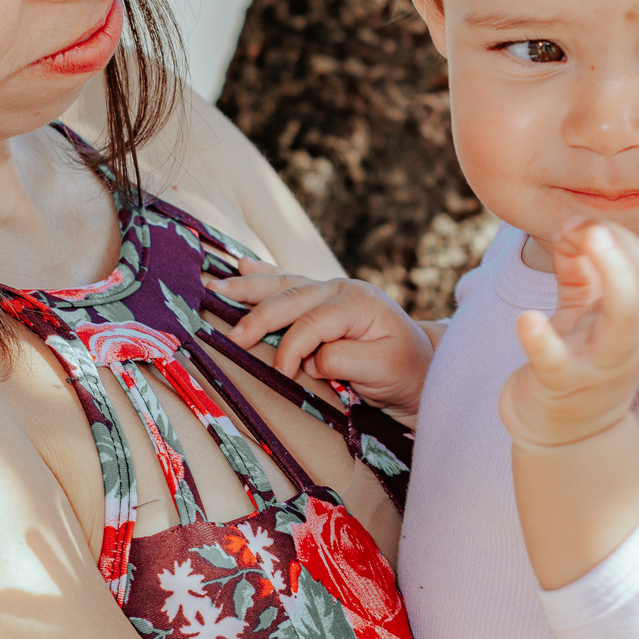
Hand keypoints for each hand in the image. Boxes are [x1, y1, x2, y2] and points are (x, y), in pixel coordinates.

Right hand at [220, 259, 436, 420]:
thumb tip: (310, 359)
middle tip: (232, 335)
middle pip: (291, 296)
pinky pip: (288, 282)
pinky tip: (243, 264)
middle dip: (258, 315)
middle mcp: (341, 289)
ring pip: (284, 284)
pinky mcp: (323, 299)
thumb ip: (344, 360)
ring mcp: (331, 290)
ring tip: (218, 286)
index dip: (293, 348)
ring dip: (249, 286)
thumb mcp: (383, 369)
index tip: (283, 374)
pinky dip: (264, 274)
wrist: (421, 366)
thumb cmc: (404, 370)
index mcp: (358, 303)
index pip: (313, 323)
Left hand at [499, 217, 638, 449]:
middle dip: (621, 253)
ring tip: (577, 240)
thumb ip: (579, 270)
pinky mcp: (561, 388)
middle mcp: (625, 343)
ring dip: (608, 277)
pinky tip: (527, 319)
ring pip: (621, 324)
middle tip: (593, 226)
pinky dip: (542, 340)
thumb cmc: (575, 362)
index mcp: (633, 322)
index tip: (582, 224)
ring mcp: (597, 367)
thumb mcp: (582, 314)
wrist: (562, 438)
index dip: (619, 241)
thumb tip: (573, 227)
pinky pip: (557, 363)